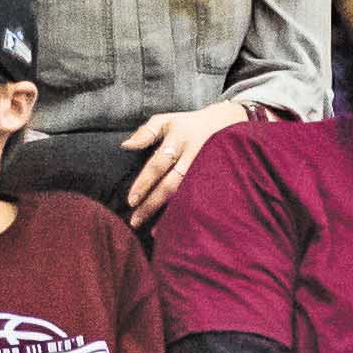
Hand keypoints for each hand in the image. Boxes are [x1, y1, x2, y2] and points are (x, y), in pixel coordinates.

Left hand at [117, 97, 249, 220]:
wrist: (227, 124)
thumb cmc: (187, 125)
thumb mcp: (167, 120)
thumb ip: (146, 132)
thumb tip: (125, 146)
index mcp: (179, 139)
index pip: (159, 164)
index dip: (145, 182)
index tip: (131, 200)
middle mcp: (193, 156)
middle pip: (171, 184)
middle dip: (152, 203)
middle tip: (135, 220)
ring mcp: (206, 169)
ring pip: (186, 195)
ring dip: (169, 214)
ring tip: (152, 231)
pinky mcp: (214, 178)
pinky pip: (199, 198)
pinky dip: (187, 214)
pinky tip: (177, 227)